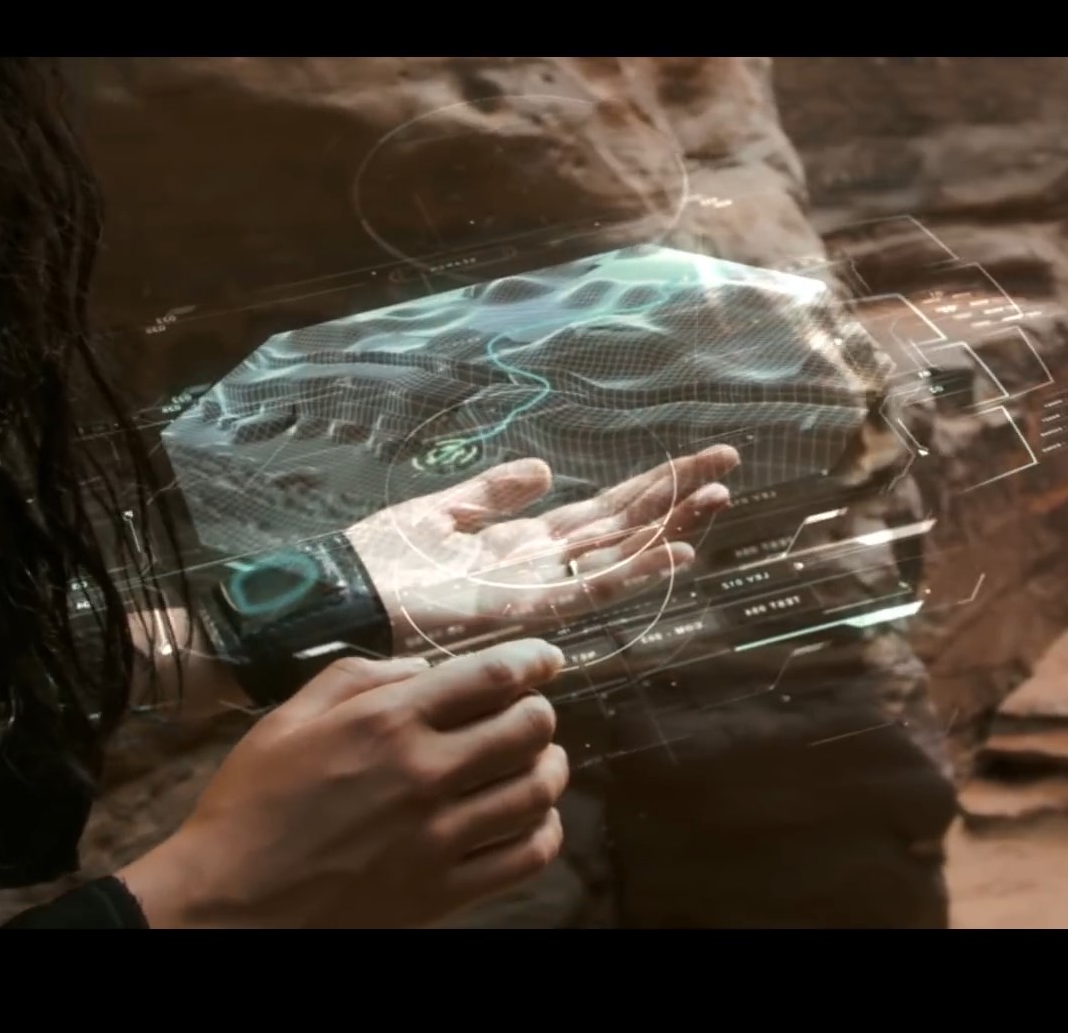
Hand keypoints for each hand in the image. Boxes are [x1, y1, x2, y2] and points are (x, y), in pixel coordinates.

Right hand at [118, 638, 570, 927]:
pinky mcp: (443, 891)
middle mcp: (423, 772)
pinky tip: (531, 821)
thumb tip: (422, 670)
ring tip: (540, 763)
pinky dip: (544, 832)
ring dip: (550, 769)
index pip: (492, 676)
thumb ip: (357, 678)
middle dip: (539, 713)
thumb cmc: (251, 805)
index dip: (532, 660)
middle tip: (531, 714)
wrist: (229, 901)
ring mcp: (438, 836)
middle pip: (529, 729)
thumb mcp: (288, 719)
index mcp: (386, 722)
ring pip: (538, 791)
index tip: (546, 660)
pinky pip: (527, 856)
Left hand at [347, 445, 739, 646]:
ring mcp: (535, 586)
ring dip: (670, 527)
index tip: (692, 461)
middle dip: (674, 497)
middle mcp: (539, 565)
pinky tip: (673, 551)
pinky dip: (635, 571)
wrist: (339, 598)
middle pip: (622, 527)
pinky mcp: (521, 606)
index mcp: (520, 542)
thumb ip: (492, 493)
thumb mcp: (439, 512)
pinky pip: (590, 588)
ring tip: (718, 497)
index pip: (599, 512)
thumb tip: (546, 469)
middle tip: (728, 464)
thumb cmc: (378, 560)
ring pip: (619, 552)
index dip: (646, 488)